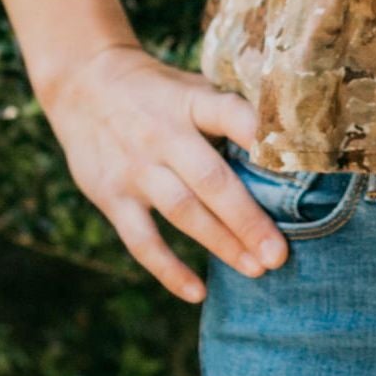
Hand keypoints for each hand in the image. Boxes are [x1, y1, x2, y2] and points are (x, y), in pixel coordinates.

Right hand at [37, 43, 289, 303]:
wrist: (82, 83)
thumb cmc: (157, 91)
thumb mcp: (191, 86)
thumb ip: (228, 113)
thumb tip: (286, 144)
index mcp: (190, 102)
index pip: (229, 115)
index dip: (259, 136)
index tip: (293, 163)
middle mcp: (163, 135)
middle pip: (211, 180)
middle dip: (247, 219)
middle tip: (279, 253)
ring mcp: (136, 168)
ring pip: (183, 213)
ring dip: (221, 244)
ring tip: (255, 269)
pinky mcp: (111, 196)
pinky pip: (142, 240)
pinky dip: (168, 269)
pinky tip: (197, 292)